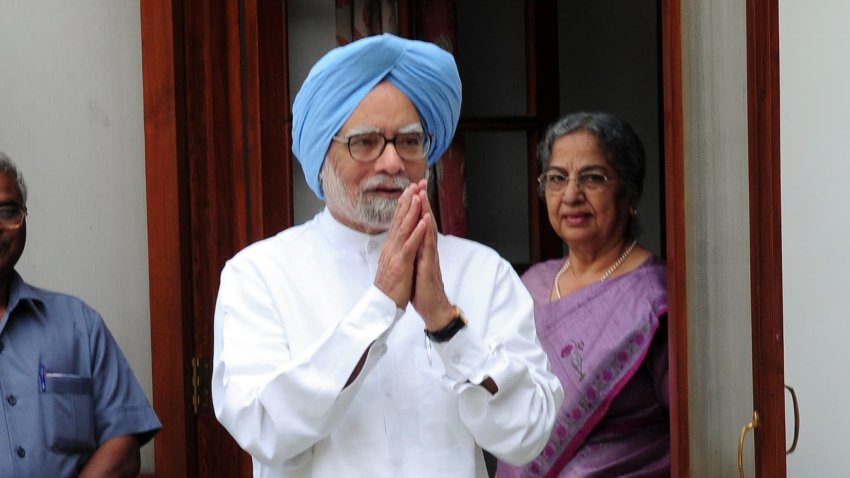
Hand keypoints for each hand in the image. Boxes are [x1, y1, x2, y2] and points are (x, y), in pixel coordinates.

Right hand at [374, 183, 427, 307]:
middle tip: (414, 184)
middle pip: (399, 220)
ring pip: (404, 229)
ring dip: (411, 211)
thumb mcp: (393, 264)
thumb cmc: (390, 287)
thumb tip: (398, 239)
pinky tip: (423, 221)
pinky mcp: (401, 264)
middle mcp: (391, 247)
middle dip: (407, 201)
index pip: (397, 221)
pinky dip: (417, 233)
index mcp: (391, 247)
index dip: (403, 205)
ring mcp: (395, 255)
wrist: (383, 306)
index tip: (410, 190)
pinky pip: (410, 246)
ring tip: (418, 196)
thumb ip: (395, 250)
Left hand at [410, 182, 452, 329]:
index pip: (419, 225)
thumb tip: (411, 242)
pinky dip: (427, 232)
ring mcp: (429, 256)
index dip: (416, 209)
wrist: (433, 308)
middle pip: (425, 222)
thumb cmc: (424, 289)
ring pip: (427, 230)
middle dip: (422, 203)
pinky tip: (426, 220)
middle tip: (420, 183)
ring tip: (423, 194)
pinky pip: (428, 246)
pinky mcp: (429, 265)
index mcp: (421, 250)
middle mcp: (427, 250)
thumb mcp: (416, 267)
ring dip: (425, 211)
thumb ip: (415, 253)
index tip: (412, 192)